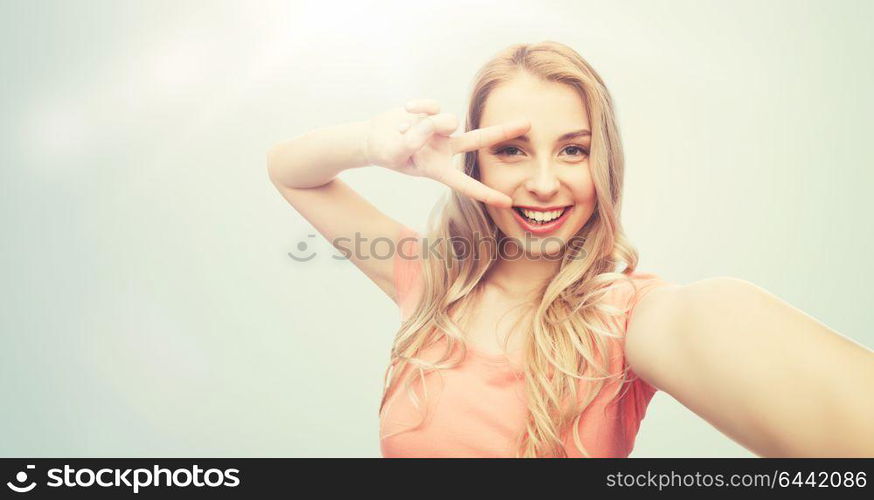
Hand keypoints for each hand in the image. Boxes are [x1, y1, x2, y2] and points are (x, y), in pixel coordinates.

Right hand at [364, 99, 529, 207]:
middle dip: (503, 132)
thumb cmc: (386, 152)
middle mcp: (446, 149)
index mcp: (439, 169)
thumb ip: (417, 139)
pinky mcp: (433, 112)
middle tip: (528, 124)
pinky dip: (418, 107)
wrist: (373, 138)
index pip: (466, 183)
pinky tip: (407, 111)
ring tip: (404, 129)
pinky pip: (432, 105)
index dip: (486, 193)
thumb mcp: (397, 152)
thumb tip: (437, 121)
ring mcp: (441, 130)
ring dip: (425, 124)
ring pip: (446, 121)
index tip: (508, 202)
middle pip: (479, 140)